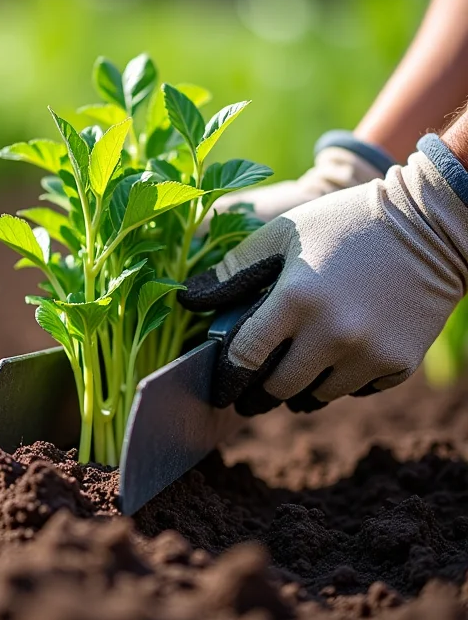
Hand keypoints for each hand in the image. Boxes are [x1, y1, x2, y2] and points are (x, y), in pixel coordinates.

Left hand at [180, 135, 467, 416]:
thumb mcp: (283, 233)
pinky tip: (339, 356)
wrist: (430, 224)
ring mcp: (368, 352)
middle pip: (277, 388)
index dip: (226, 378)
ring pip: (315, 396)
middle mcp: (332, 333)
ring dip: (299, 387)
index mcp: (296, 298)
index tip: (220, 387)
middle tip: (252, 388)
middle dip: (258, 391)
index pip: (244, 358)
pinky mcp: (398, 364)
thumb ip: (234, 268)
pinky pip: (355, 391)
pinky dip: (340, 380)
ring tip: (294, 369)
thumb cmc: (343, 224)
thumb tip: (189, 298)